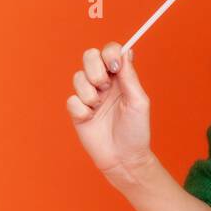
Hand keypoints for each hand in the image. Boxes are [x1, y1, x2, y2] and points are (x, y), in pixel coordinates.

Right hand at [66, 41, 153, 187]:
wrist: (124, 158)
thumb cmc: (136, 131)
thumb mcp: (138, 101)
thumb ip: (130, 77)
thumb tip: (125, 51)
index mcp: (121, 78)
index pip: (110, 52)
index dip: (109, 53)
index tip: (114, 66)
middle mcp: (104, 83)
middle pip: (89, 56)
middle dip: (95, 69)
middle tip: (104, 86)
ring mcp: (89, 96)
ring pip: (78, 77)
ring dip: (89, 93)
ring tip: (98, 107)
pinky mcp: (77, 111)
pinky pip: (71, 100)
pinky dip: (82, 110)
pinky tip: (91, 119)